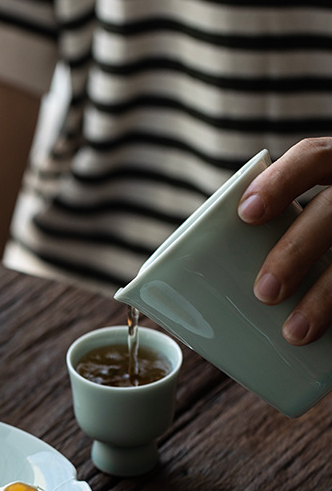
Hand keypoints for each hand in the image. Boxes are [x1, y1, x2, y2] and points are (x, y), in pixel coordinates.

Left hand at [238, 138, 331, 344]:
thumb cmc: (310, 248)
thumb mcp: (298, 229)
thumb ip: (259, 242)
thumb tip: (174, 295)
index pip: (316, 156)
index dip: (281, 180)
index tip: (244, 215)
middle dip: (296, 251)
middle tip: (264, 293)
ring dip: (327, 296)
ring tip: (294, 333)